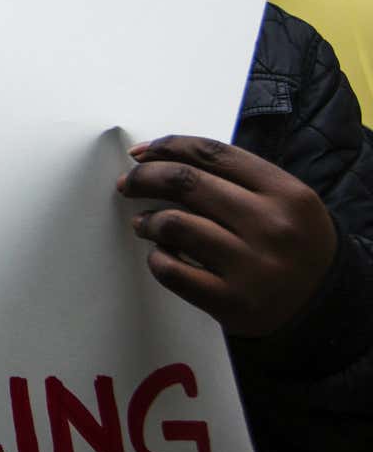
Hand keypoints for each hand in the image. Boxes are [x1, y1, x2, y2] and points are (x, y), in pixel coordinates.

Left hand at [117, 135, 335, 337]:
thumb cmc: (292, 244)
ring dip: (147, 220)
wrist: (323, 305)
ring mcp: (252, 266)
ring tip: (144, 223)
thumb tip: (159, 158)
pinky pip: (172, 271)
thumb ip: (236, 179)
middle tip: (128, 183)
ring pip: (174, 225)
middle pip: (186, 183)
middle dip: (145, 177)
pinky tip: (161, 255)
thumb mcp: (285, 201)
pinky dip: (157, 259)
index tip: (141, 153)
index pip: (212, 154)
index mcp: (286, 193)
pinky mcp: (231, 301)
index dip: (168, 147)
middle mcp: (271, 226)